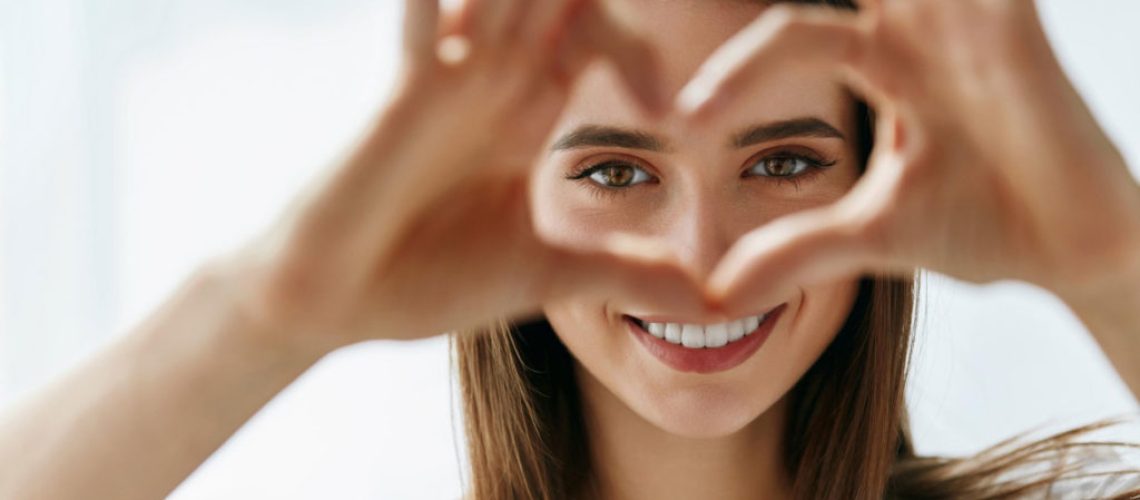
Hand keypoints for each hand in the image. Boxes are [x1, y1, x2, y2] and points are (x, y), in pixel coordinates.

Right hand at [220, 0, 708, 350]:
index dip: (637, 50)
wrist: (342, 303)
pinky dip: (438, 4)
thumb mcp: (550, 274)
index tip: (673, 104)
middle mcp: (493, 81)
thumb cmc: (432, 280)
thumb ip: (626, 274)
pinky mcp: (407, 95)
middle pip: (553, 0)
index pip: (595, 39)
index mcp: (528, 112)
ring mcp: (450, 80)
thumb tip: (710, 304)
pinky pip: (425, 24)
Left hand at [677, 0, 1139, 314]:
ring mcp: (968, 22)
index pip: (793, 33)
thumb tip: (715, 298)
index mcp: (882, 60)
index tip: (684, 122)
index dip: (739, 72)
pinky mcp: (1014, 24)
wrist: (1075, 250)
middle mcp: (920, 29)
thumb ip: (796, 249)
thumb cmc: (981, 227)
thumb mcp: (870, 235)